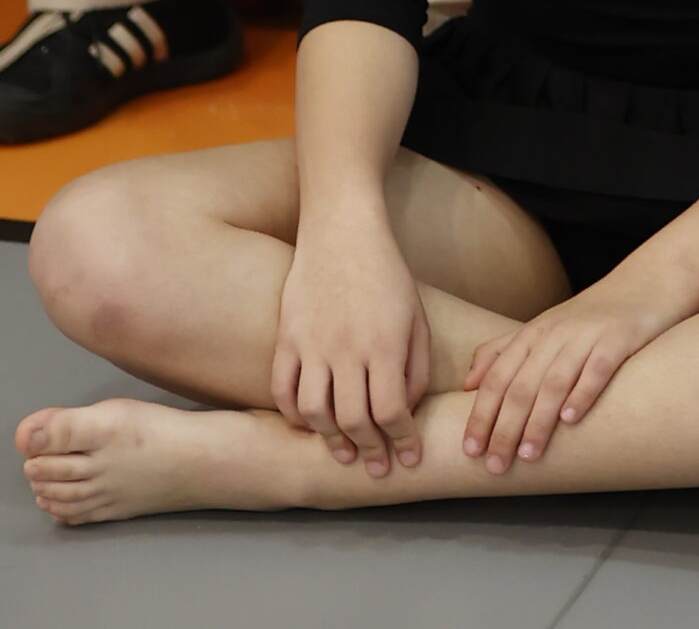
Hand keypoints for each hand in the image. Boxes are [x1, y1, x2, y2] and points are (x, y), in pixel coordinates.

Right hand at [272, 211, 431, 476]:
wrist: (342, 230)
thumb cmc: (387, 275)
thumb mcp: (416, 317)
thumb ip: (415, 368)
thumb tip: (406, 412)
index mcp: (384, 343)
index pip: (391, 411)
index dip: (401, 441)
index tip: (408, 458)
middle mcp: (346, 348)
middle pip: (353, 419)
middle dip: (369, 451)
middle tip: (376, 468)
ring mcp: (311, 343)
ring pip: (315, 412)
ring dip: (329, 440)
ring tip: (344, 453)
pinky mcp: (286, 336)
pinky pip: (282, 389)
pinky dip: (292, 415)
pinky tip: (308, 425)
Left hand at [462, 278, 677, 471]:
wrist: (642, 284)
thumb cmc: (587, 317)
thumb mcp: (542, 328)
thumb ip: (503, 350)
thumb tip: (468, 384)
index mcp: (532, 334)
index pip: (498, 377)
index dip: (482, 414)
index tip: (470, 449)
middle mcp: (555, 333)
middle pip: (521, 385)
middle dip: (504, 428)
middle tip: (496, 465)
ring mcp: (586, 335)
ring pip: (554, 381)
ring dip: (538, 420)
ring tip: (528, 455)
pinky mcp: (618, 339)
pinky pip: (597, 369)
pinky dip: (582, 393)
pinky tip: (571, 420)